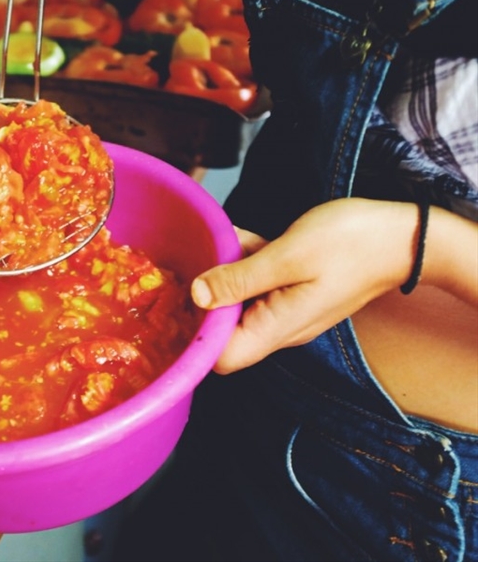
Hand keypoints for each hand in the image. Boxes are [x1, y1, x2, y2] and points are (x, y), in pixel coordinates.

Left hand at [191, 198, 420, 372]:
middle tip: (210, 255)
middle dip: (209, 292)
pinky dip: (248, 263)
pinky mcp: (294, 293)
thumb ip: (240, 279)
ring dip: (229, 270)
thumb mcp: (287, 256)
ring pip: (239, 301)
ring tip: (234, 239)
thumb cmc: (351, 243)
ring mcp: (288, 312)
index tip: (186, 295)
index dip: (197, 332)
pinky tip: (249, 238)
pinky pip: (259, 286)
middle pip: (225, 329)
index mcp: (277, 328)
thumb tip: (198, 297)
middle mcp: (280, 328)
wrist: (406, 237)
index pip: (221, 357)